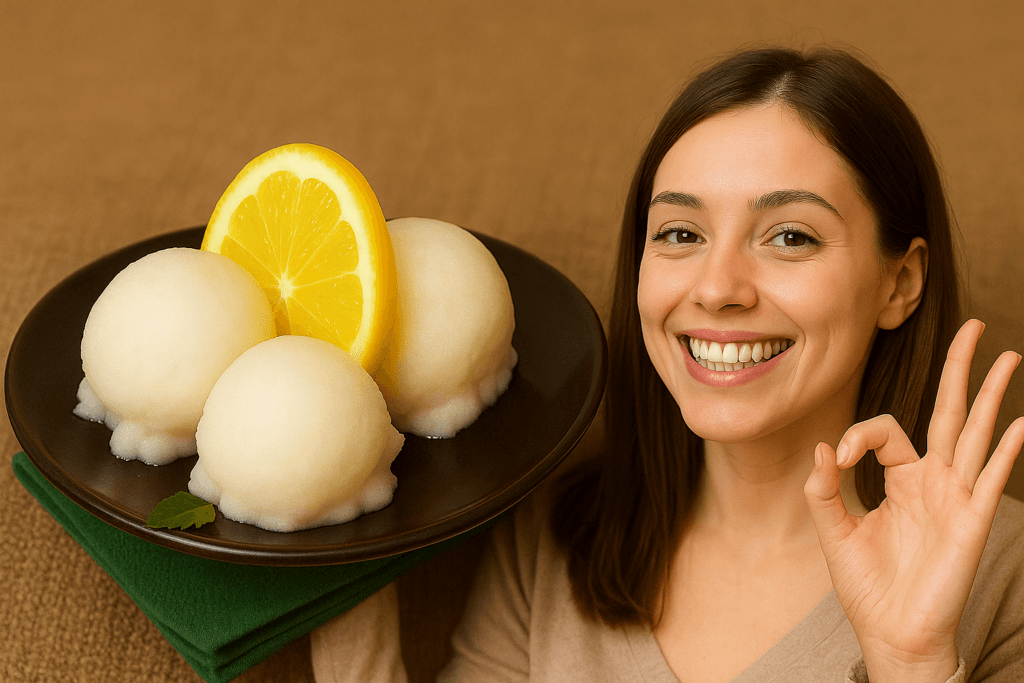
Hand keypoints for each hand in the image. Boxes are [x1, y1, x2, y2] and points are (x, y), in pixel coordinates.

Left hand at [804, 319, 1023, 681]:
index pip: (888, 429)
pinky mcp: (970, 522)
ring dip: (991, 396)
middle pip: (948, 413)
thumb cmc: (867, 585)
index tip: (837, 460)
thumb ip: (822, 489)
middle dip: (960, 370)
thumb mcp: (833, 531)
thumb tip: (823, 447)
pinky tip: (1018, 423)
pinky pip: (990, 479)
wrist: (891, 632)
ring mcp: (956, 498)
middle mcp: (934, 481)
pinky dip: (1004, 451)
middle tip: (973, 327)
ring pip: (975, 434)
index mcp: (902, 479)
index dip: (858, 435)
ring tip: (1009, 356)